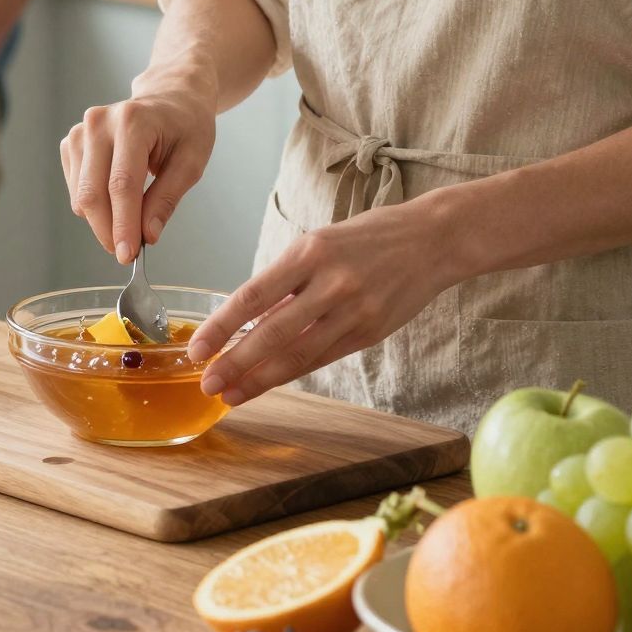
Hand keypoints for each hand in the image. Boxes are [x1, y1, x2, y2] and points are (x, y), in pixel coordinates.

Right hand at [61, 68, 217, 264]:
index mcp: (133, 122)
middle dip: (108, 230)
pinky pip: (76, 189)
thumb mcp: (192, 161)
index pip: (122, 184)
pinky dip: (95, 207)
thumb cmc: (186, 126)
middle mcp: (100, 123)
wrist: (170, 97)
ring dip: (102, 221)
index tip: (128, 255)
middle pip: (92, 192)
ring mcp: (81, 131)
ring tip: (130, 224)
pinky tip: (117, 202)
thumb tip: (147, 235)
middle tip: (128, 252)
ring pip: (80, 195)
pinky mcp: (72, 142)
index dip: (123, 224)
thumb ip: (166, 198)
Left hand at [187, 195, 462, 405]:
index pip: (253, 295)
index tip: (198, 349)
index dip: (222, 327)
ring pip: (298, 353)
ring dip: (259, 378)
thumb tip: (248, 318)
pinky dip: (292, 372)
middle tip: (206, 383)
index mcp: (310, 252)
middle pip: (272, 332)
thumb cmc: (370, 238)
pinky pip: (323, 357)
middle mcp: (331, 282)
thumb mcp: (321, 243)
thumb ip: (287, 282)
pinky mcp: (370, 331)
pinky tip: (269, 383)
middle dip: (235, 362)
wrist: (433, 240)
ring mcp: (354, 310)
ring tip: (230, 394)